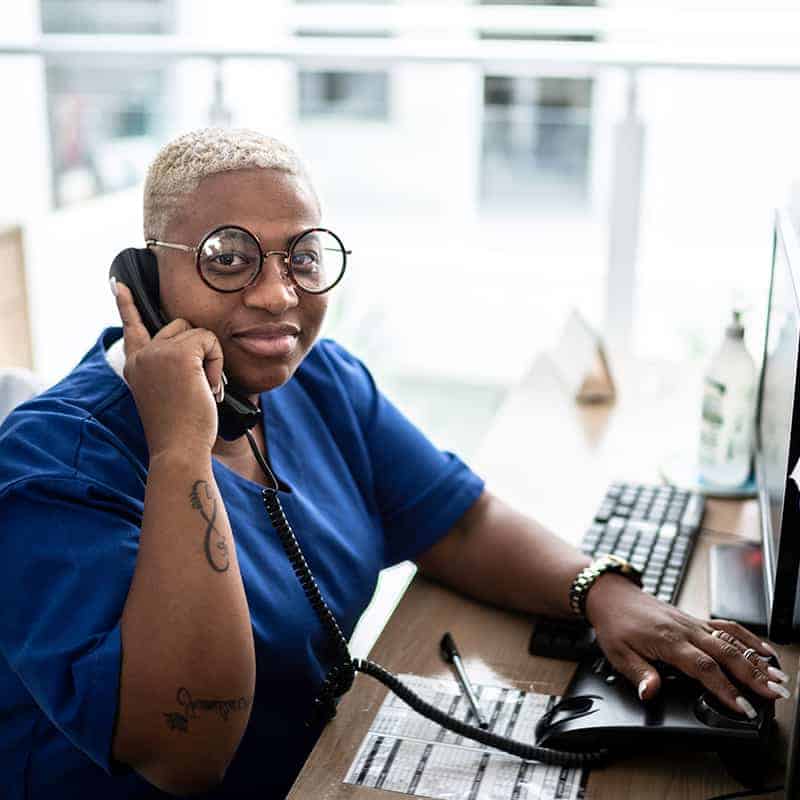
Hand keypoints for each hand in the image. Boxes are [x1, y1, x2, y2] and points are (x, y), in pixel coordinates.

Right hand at [114, 280, 223, 456]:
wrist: (178, 449)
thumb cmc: (181, 429)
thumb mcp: (169, 391)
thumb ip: (171, 366)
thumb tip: (195, 343)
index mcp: (135, 365)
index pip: (131, 326)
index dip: (126, 305)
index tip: (117, 283)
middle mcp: (141, 355)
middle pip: (180, 326)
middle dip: (198, 351)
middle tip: (199, 388)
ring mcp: (157, 352)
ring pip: (198, 333)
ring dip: (209, 360)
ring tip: (202, 390)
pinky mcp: (178, 353)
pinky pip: (209, 341)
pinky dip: (216, 364)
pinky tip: (207, 388)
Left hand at [585, 574, 788, 716]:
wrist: (613, 596)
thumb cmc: (616, 624)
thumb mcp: (618, 653)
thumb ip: (638, 675)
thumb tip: (650, 694)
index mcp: (668, 640)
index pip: (703, 667)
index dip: (724, 688)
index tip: (741, 706)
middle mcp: (686, 630)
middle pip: (726, 653)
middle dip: (753, 675)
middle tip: (774, 694)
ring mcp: (693, 623)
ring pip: (731, 640)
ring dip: (756, 659)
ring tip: (778, 677)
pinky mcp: (696, 620)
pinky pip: (727, 627)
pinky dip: (748, 638)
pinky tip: (765, 650)